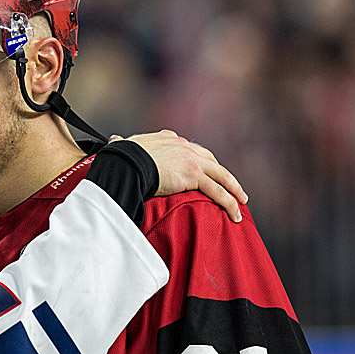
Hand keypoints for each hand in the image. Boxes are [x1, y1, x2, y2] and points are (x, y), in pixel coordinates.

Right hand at [122, 131, 247, 221]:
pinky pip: (218, 191)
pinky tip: (235, 213)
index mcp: (169, 139)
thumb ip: (122, 143)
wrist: (127, 161)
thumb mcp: (124, 145)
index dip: (200, 160)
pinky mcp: (194, 175)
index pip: (191, 150)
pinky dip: (229, 202)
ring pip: (221, 175)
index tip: (205, 170)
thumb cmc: (121, 156)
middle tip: (232, 186)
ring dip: (233, 189)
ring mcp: (192, 160)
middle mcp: (184, 147)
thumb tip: (113, 141)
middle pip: (211, 161)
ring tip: (241, 201)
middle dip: (223, 174)